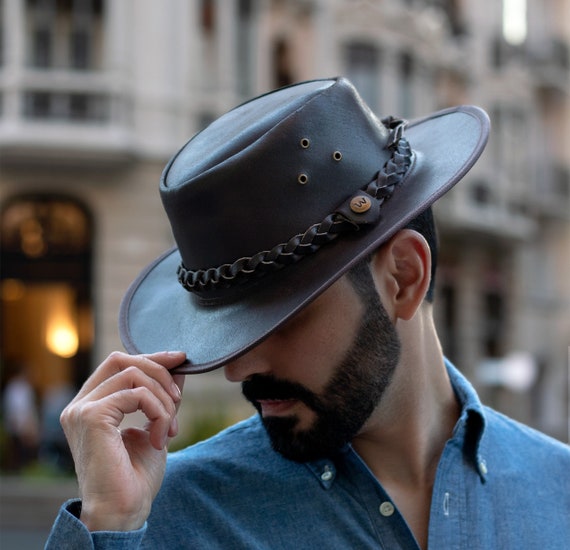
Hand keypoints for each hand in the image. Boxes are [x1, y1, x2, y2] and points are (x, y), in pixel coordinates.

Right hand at [60, 351, 185, 531]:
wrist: (124, 511)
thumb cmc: (136, 477)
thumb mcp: (155, 426)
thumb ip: (161, 397)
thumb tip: (177, 368)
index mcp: (90, 406)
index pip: (118, 364)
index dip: (151, 357)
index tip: (179, 359)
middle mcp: (80, 405)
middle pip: (122, 360)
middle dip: (158, 370)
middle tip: (178, 398)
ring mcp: (82, 410)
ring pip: (134, 375)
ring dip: (163, 400)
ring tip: (171, 429)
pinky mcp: (92, 417)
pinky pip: (137, 395)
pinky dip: (158, 412)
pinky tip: (161, 438)